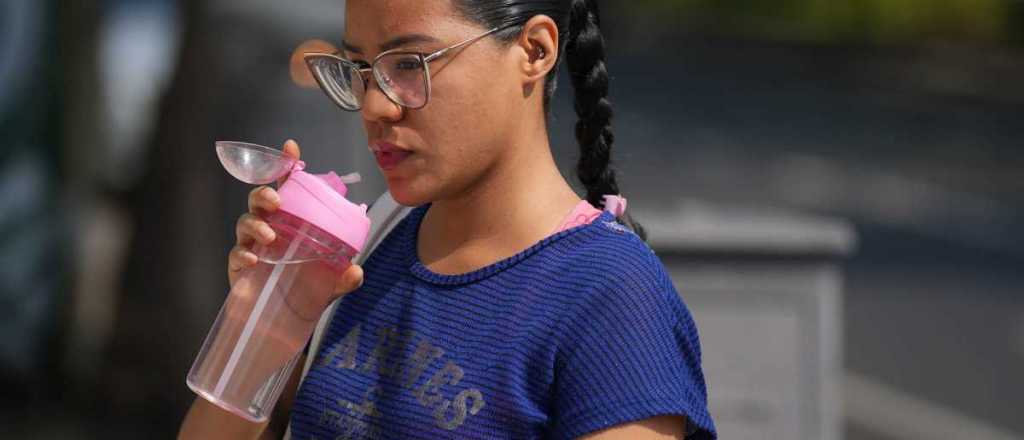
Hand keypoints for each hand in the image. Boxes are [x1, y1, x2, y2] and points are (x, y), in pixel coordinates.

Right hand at [227, 139, 363, 294]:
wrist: (285, 319)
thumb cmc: (307, 288)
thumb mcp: (332, 283)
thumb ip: (345, 277)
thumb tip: (355, 271)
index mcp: (292, 220)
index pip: (289, 188)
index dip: (286, 165)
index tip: (291, 147)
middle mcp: (270, 226)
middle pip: (260, 199)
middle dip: (264, 194)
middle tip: (276, 202)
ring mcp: (252, 244)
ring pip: (245, 222)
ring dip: (256, 225)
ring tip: (270, 236)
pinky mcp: (239, 265)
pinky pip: (236, 253)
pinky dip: (242, 254)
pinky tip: (253, 261)